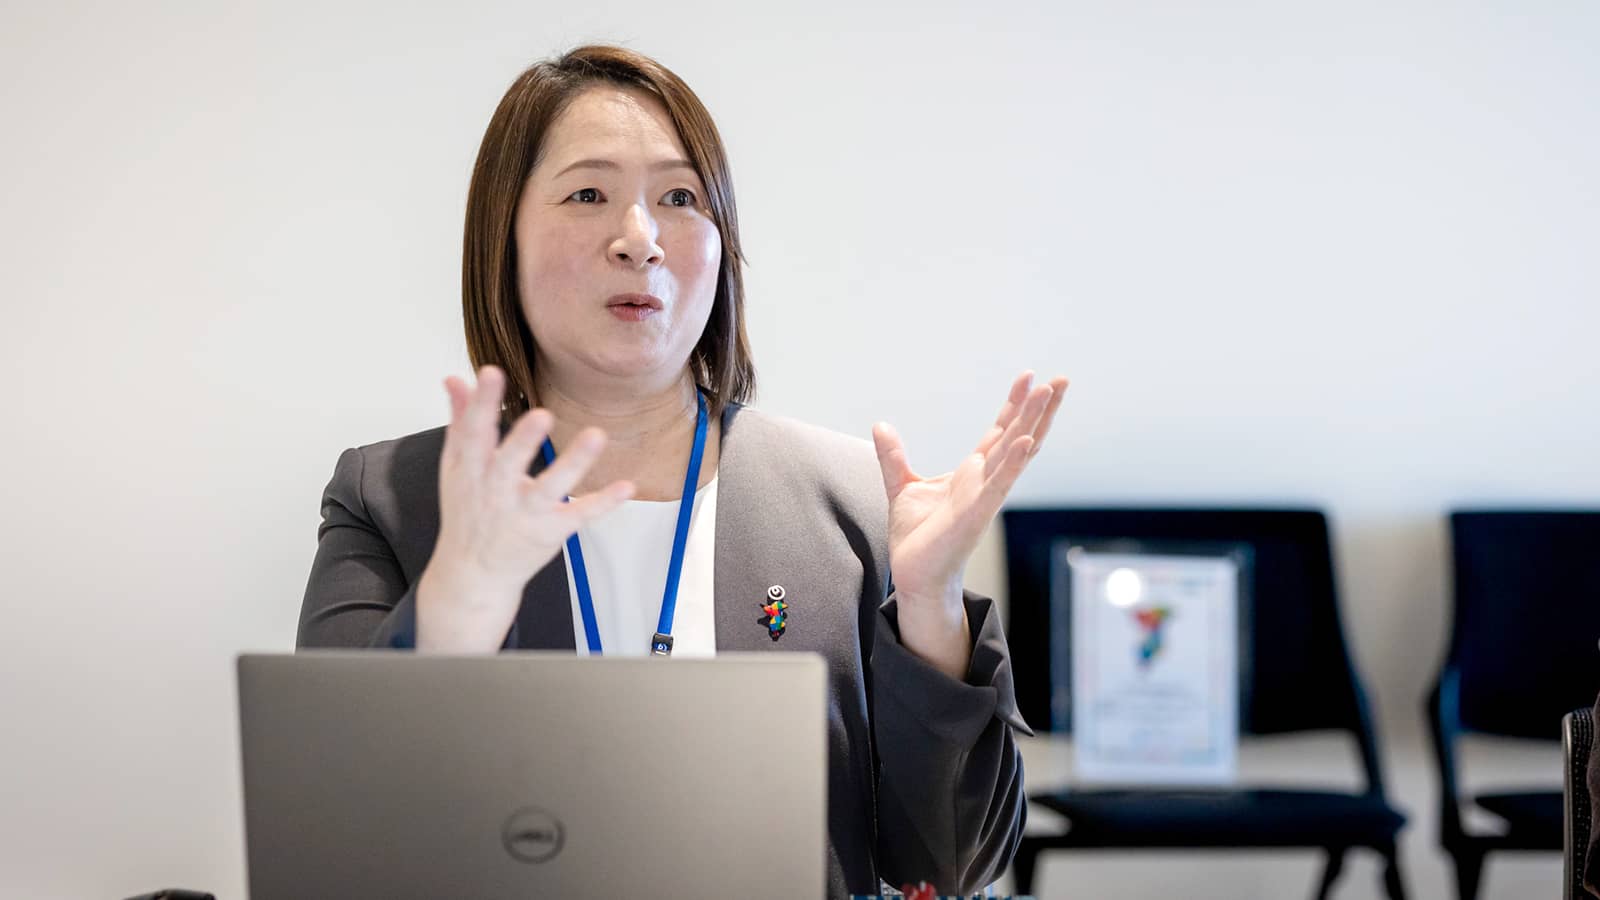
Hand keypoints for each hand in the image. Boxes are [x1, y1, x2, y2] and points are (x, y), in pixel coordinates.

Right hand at [416, 365, 634, 651]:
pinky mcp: (551, 531)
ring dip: (574, 463)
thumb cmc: (467, 511)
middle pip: (508, 464)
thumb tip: (455, 379)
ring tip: (596, 435)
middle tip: (542, 414)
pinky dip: (603, 503)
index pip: (474, 432)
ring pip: (550, 488)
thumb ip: (460, 421)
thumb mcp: (455, 467)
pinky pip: (580, 515)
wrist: (474, 572)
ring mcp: (526, 513)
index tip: (490, 372)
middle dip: (523, 440)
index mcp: (471, 470)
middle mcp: (496, 492)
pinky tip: (626, 485)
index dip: (481, 403)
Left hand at [872, 372, 1067, 675]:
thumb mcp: (901, 486)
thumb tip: (881, 425)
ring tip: (1050, 393)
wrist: (913, 574)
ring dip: (1033, 422)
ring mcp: (986, 495)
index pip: (999, 431)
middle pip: (1019, 435)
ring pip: (1016, 452)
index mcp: (973, 472)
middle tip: (1061, 378)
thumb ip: (893, 456)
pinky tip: (1027, 439)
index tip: (1028, 376)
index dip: (1014, 404)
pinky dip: (1014, 461)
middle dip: (1039, 408)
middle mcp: (986, 480)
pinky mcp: (977, 512)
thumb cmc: (916, 537)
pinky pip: (1000, 483)